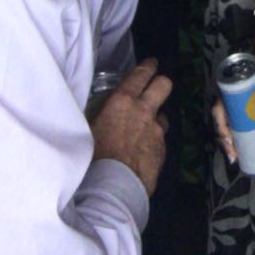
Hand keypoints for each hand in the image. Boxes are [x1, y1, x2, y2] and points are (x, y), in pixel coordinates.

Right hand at [90, 58, 170, 196]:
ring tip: (144, 130)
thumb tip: (102, 108)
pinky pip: (160, 139)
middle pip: (164, 85)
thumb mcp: (89, 129)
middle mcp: (144, 111)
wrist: (112, 189)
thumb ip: (102, 114)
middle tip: (155, 88)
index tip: (151, 64)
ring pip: (163, 115)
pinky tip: (143, 153)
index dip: (148, 67)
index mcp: (122, 102)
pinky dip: (154, 142)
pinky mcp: (162, 149)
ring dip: (156, 119)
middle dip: (160, 83)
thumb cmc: (92, 158)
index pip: (140, 75)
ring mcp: (156, 130)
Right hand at [212, 48, 254, 165]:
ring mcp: (232, 97)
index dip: (223, 136)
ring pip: (226, 120)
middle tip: (234, 158)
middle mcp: (227, 96)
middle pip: (221, 122)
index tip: (231, 151)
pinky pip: (232, 114)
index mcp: (230, 93)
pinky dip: (234, 127)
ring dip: (229, 136)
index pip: (220, 118)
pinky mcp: (238, 97)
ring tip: (237, 152)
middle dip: (226, 141)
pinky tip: (241, 137)